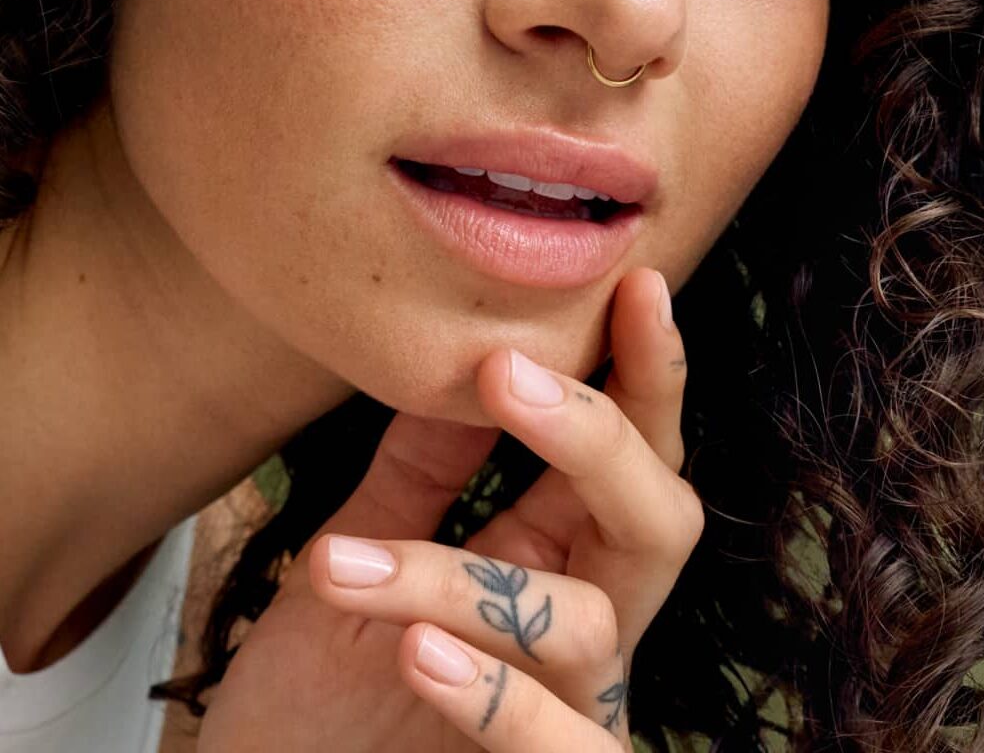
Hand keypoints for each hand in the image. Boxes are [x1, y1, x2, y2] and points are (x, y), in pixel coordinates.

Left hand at [195, 264, 702, 750]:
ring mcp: (573, 715)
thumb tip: (463, 348)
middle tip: (507, 370)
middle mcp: (585, 628)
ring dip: (456, 582)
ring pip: (578, 624)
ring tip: (346, 564)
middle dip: (599, 437)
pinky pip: (563, 749)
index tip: (635, 285)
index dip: (646, 373)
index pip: (630, 452)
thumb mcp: (361, 553)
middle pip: (658, 522)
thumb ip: (421, 467)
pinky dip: (494, 698)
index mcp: (555, 557)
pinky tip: (417, 652)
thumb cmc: (317, 700)